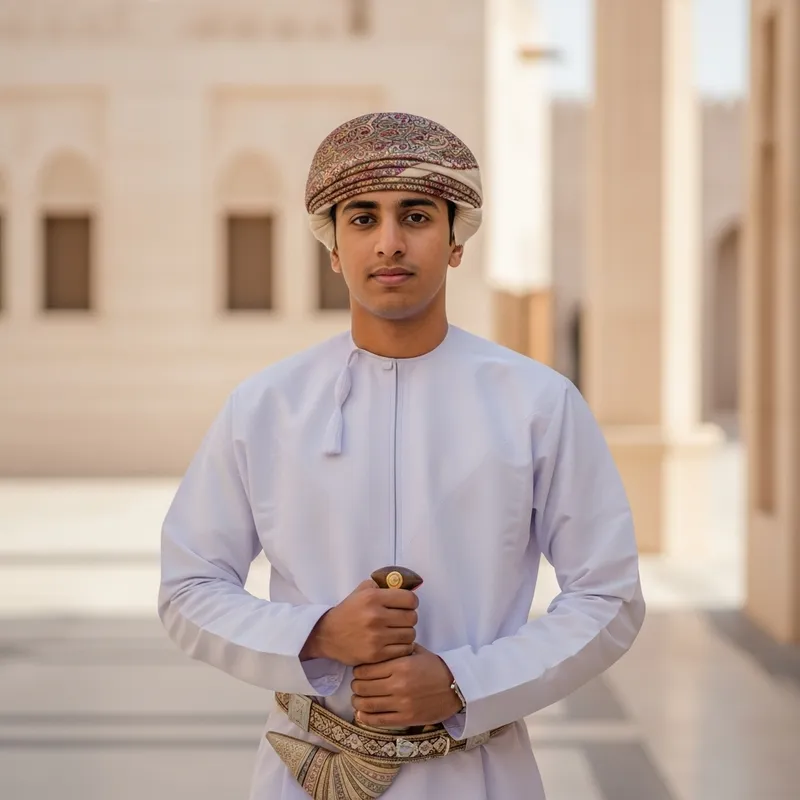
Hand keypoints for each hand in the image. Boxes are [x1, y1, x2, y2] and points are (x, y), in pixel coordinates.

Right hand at [300, 580, 417, 665]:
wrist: (327, 634)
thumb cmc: (348, 611)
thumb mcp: (361, 591)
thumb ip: (382, 585)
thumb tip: (404, 585)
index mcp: (373, 598)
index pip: (410, 599)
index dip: (411, 602)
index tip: (406, 605)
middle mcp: (375, 616)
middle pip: (412, 617)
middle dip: (409, 618)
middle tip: (401, 620)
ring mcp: (376, 637)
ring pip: (410, 635)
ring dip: (406, 633)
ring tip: (397, 632)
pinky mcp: (376, 654)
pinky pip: (404, 650)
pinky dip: (403, 647)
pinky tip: (394, 643)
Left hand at [350, 644, 462, 727]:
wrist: (457, 688)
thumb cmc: (436, 668)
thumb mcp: (418, 652)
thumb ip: (398, 649)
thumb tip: (379, 645)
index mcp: (400, 666)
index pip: (366, 669)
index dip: (358, 670)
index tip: (358, 670)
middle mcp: (398, 685)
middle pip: (363, 686)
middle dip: (356, 685)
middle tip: (356, 684)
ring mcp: (401, 703)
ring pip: (367, 704)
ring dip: (358, 701)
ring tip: (357, 698)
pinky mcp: (405, 718)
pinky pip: (378, 720)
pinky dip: (365, 717)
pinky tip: (361, 714)